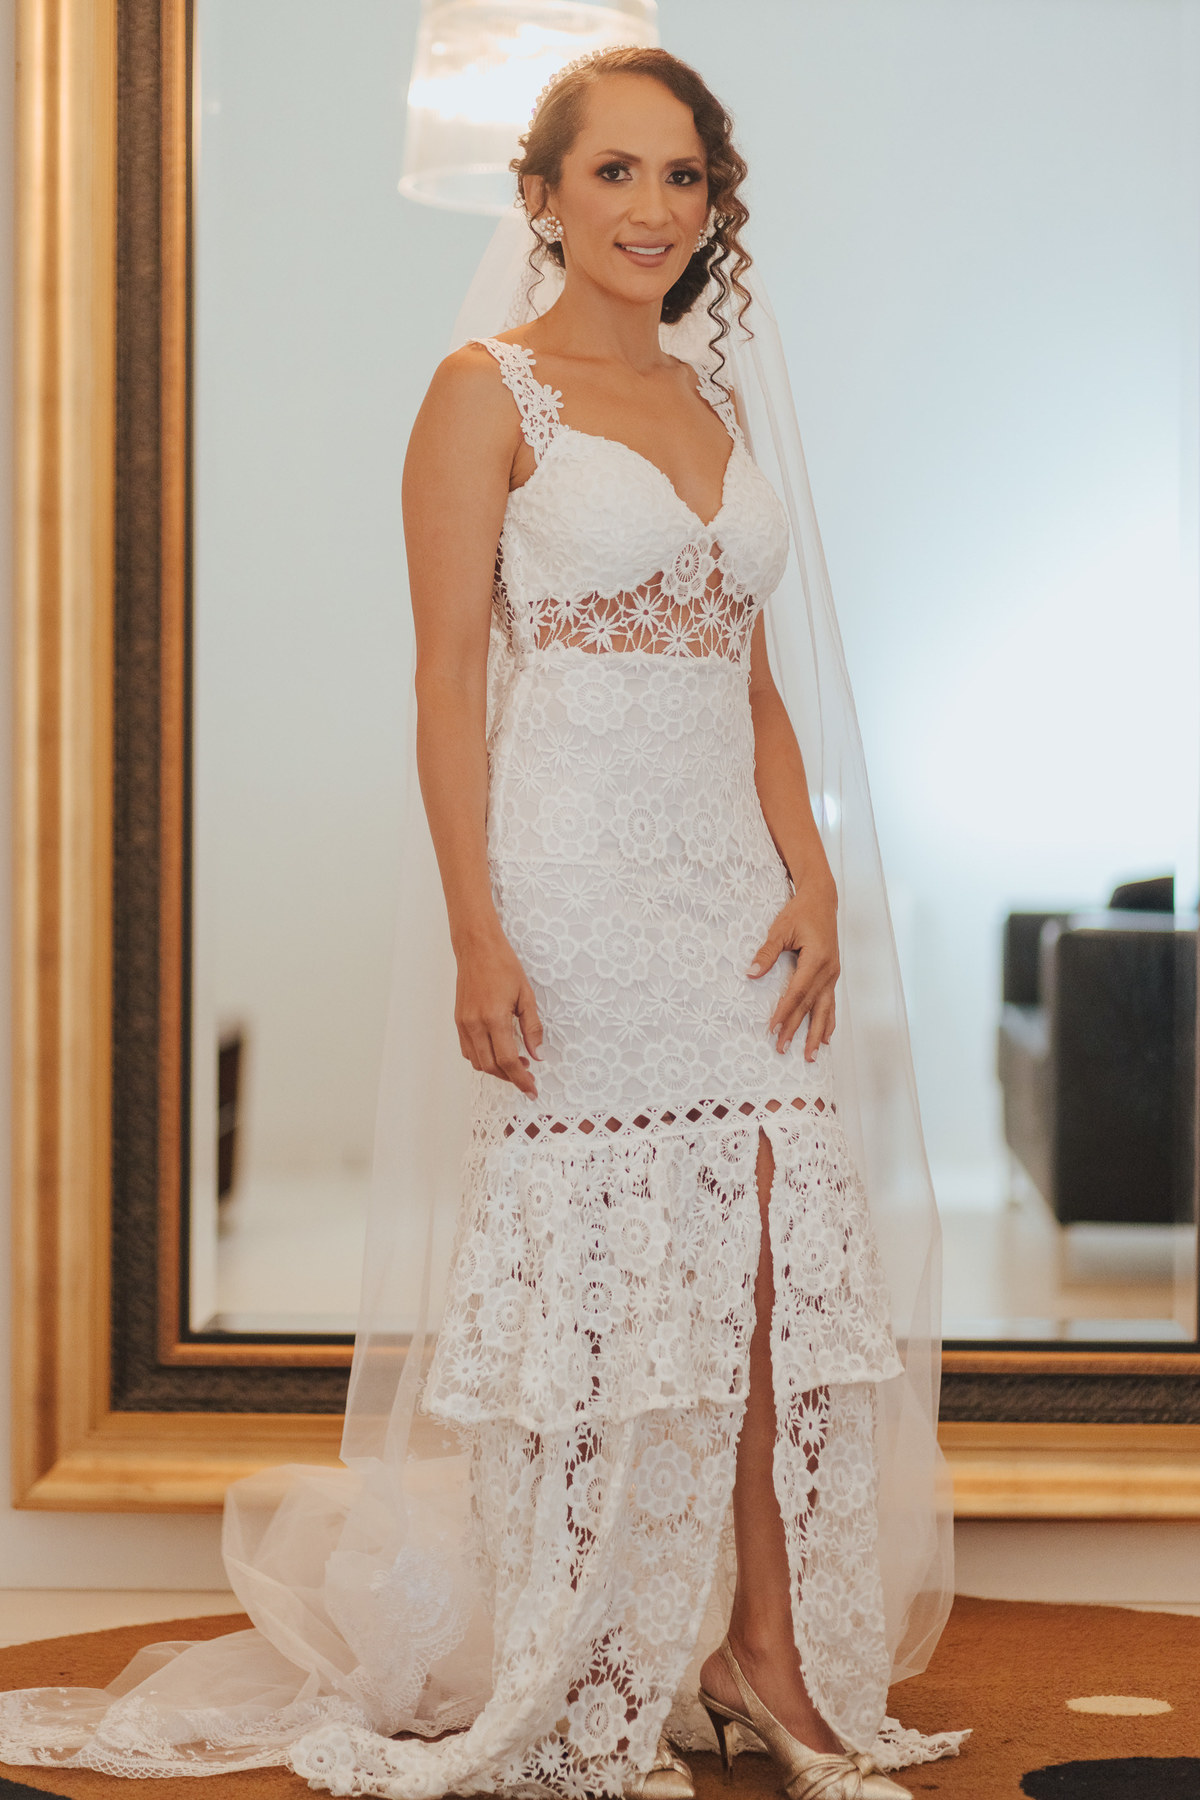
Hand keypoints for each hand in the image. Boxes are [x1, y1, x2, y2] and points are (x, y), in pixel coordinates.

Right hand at [454, 926, 543, 1097]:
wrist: (477, 948)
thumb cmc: (503, 966)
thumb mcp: (526, 996)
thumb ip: (532, 1028)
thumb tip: (538, 1055)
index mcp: (495, 1018)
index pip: (508, 1061)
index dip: (521, 1080)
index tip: (532, 1090)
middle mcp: (475, 1024)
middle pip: (491, 1067)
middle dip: (511, 1078)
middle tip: (528, 1077)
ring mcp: (464, 1024)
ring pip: (478, 1062)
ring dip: (496, 1069)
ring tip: (516, 1063)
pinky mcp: (458, 1021)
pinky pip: (468, 1050)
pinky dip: (483, 1058)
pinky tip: (497, 1052)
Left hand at [747, 877, 839, 1060]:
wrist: (822, 900)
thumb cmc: (801, 912)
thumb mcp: (781, 929)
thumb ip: (767, 952)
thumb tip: (751, 973)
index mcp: (816, 960)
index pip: (797, 992)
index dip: (785, 1012)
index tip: (772, 1028)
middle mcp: (828, 971)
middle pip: (811, 1006)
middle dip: (796, 1029)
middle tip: (782, 1049)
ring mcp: (832, 974)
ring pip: (825, 1009)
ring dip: (817, 1033)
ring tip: (811, 1055)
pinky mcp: (831, 975)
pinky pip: (830, 1003)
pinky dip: (828, 1021)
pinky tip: (826, 1037)